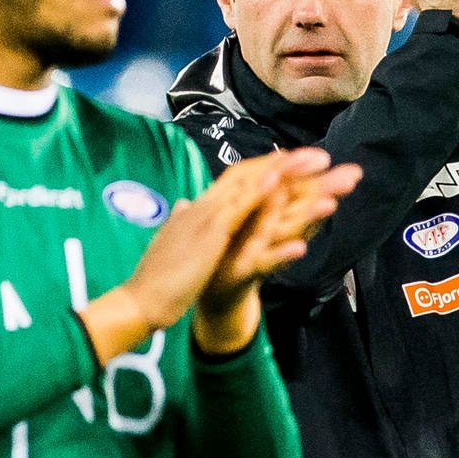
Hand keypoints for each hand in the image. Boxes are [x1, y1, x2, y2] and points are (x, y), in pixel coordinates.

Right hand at [78, 148, 331, 362]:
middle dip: (288, 165)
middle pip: (252, 177)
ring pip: (253, 192)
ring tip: (318, 166)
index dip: (267, 166)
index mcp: (201, 209)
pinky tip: (290, 205)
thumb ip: (182, 219)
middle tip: (321, 155)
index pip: (238, 178)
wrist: (137, 301)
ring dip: (287, 177)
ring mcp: (208, 222)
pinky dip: (265, 211)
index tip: (295, 157)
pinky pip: (244, 224)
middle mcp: (206, 207)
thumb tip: (184, 204)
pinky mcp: (210, 243)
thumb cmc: (158, 275)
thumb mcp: (175, 239)